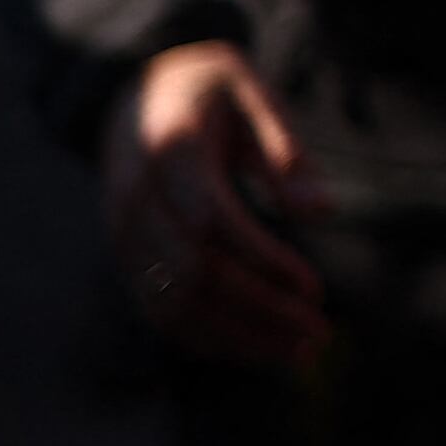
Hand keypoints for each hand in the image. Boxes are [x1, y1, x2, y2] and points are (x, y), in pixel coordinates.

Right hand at [102, 39, 329, 368]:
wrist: (132, 95)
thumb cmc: (209, 93)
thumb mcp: (251, 94)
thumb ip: (285, 151)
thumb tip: (322, 212)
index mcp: (171, 150)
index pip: (214, 222)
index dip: (265, 260)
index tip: (315, 288)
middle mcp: (136, 199)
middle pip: (194, 273)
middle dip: (259, 310)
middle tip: (318, 333)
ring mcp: (123, 234)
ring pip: (173, 304)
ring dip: (237, 336)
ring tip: (298, 352)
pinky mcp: (125, 257)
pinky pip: (158, 310)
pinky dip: (205, 336)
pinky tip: (254, 346)